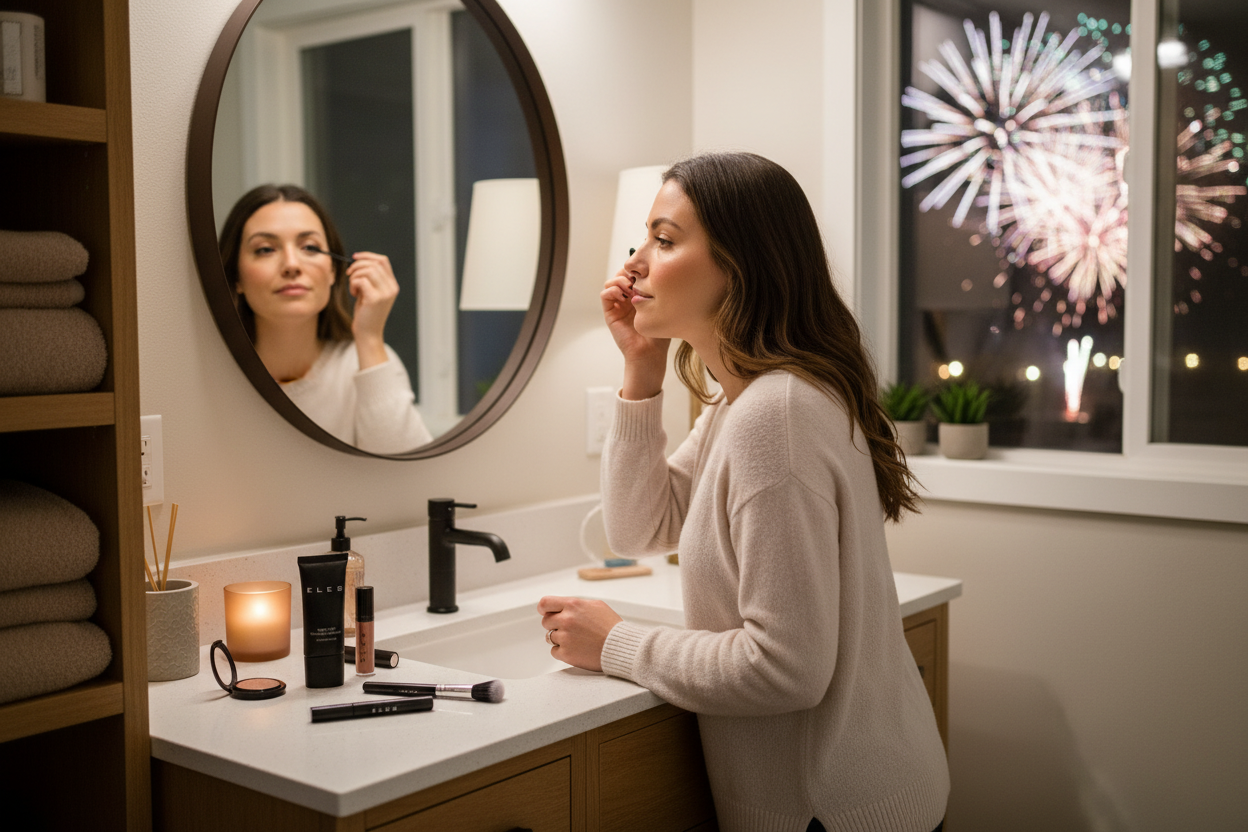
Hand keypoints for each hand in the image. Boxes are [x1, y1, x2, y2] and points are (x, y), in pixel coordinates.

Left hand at [345, 251, 398, 368]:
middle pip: (374, 263)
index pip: (383, 261)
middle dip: (357, 266)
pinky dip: (353, 285)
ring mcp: (385, 293)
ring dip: (354, 277)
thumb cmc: (366, 313)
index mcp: (392, 285)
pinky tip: (354, 295)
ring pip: (367, 270)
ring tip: (354, 289)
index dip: (367, 256)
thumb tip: (357, 259)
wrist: (368, 334)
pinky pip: (361, 280)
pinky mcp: (375, 299)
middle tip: (349, 275)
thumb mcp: (370, 292)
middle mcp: (392, 288)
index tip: (354, 258)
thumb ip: (370, 277)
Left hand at [537, 595, 622, 672]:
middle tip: (568, 629)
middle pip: (546, 621)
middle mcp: (566, 620)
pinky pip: (554, 651)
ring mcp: (565, 637)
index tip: (545, 612)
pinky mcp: (566, 654)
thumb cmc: (611, 626)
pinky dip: (562, 651)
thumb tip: (562, 606)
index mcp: (573, 605)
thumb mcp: (596, 605)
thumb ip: (575, 604)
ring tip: (576, 640)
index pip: (545, 603)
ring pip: (549, 637)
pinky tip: (576, 649)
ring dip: (559, 638)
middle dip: (554, 625)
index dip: (543, 608)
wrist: (621, 647)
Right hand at [601, 272, 668, 399]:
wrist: (650, 352)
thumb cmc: (659, 333)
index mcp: (639, 296)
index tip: (646, 272)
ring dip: (618, 280)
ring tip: (629, 286)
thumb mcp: (663, 309)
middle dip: (627, 272)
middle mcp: (627, 299)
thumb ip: (659, 292)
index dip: (637, 269)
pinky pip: (605, 295)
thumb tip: (658, 274)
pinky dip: (611, 290)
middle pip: (620, 275)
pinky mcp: (610, 313)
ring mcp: (618, 306)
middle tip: (636, 276)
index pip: (633, 274)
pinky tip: (623, 295)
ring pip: (611, 283)